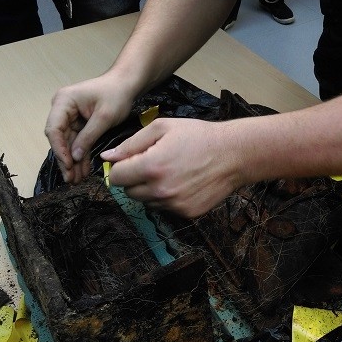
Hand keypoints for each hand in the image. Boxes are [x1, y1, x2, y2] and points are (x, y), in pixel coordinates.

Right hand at [44, 74, 134, 182]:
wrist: (126, 84)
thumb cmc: (116, 94)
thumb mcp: (104, 117)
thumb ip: (88, 137)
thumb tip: (73, 157)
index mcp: (63, 102)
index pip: (54, 129)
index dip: (59, 149)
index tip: (68, 165)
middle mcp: (62, 109)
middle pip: (59, 138)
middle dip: (65, 160)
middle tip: (70, 179)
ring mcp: (69, 117)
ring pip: (67, 143)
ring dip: (72, 161)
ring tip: (76, 180)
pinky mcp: (78, 124)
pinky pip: (77, 142)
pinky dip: (80, 155)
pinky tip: (82, 170)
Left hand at [100, 118, 241, 217]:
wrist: (234, 154)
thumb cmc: (199, 136)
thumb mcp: (162, 128)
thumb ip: (131, 143)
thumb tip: (108, 157)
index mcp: (151, 167)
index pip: (116, 177)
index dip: (119, 168)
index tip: (129, 161)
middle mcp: (160, 190)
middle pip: (128, 192)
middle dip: (134, 179)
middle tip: (152, 164)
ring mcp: (174, 205)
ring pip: (146, 202)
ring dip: (150, 189)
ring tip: (170, 172)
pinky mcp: (186, 213)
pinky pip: (165, 208)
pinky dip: (167, 197)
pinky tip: (182, 182)